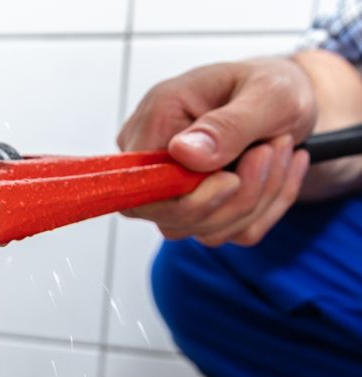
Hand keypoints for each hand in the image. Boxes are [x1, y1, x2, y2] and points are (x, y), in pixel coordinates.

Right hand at [118, 56, 316, 246]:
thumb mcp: (270, 93)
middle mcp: (154, 159)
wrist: (292, 100)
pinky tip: (279, 170)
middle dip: (236, 197)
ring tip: (280, 149)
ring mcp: (172, 190)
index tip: (232, 178)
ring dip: (258, 199)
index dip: (185, 198)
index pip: (140, 187)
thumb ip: (227, 125)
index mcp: (157, 120)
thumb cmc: (276, 87)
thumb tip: (182, 153)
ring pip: (204, 230)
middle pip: (171, 218)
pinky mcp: (197, 209)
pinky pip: (228, 232)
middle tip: (274, 149)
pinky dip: (266, 209)